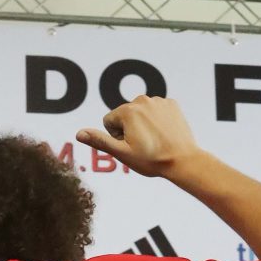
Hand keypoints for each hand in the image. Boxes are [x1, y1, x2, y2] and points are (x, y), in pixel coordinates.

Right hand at [75, 95, 200, 177]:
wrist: (182, 160)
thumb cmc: (150, 160)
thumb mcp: (121, 153)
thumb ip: (99, 140)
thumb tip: (79, 133)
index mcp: (127, 111)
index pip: (108, 121)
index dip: (115, 137)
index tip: (129, 146)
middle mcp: (142, 100)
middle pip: (124, 115)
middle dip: (128, 129)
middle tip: (142, 145)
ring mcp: (159, 101)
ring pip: (140, 113)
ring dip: (142, 125)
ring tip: (153, 141)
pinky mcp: (171, 104)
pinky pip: (156, 110)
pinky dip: (157, 121)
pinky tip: (163, 134)